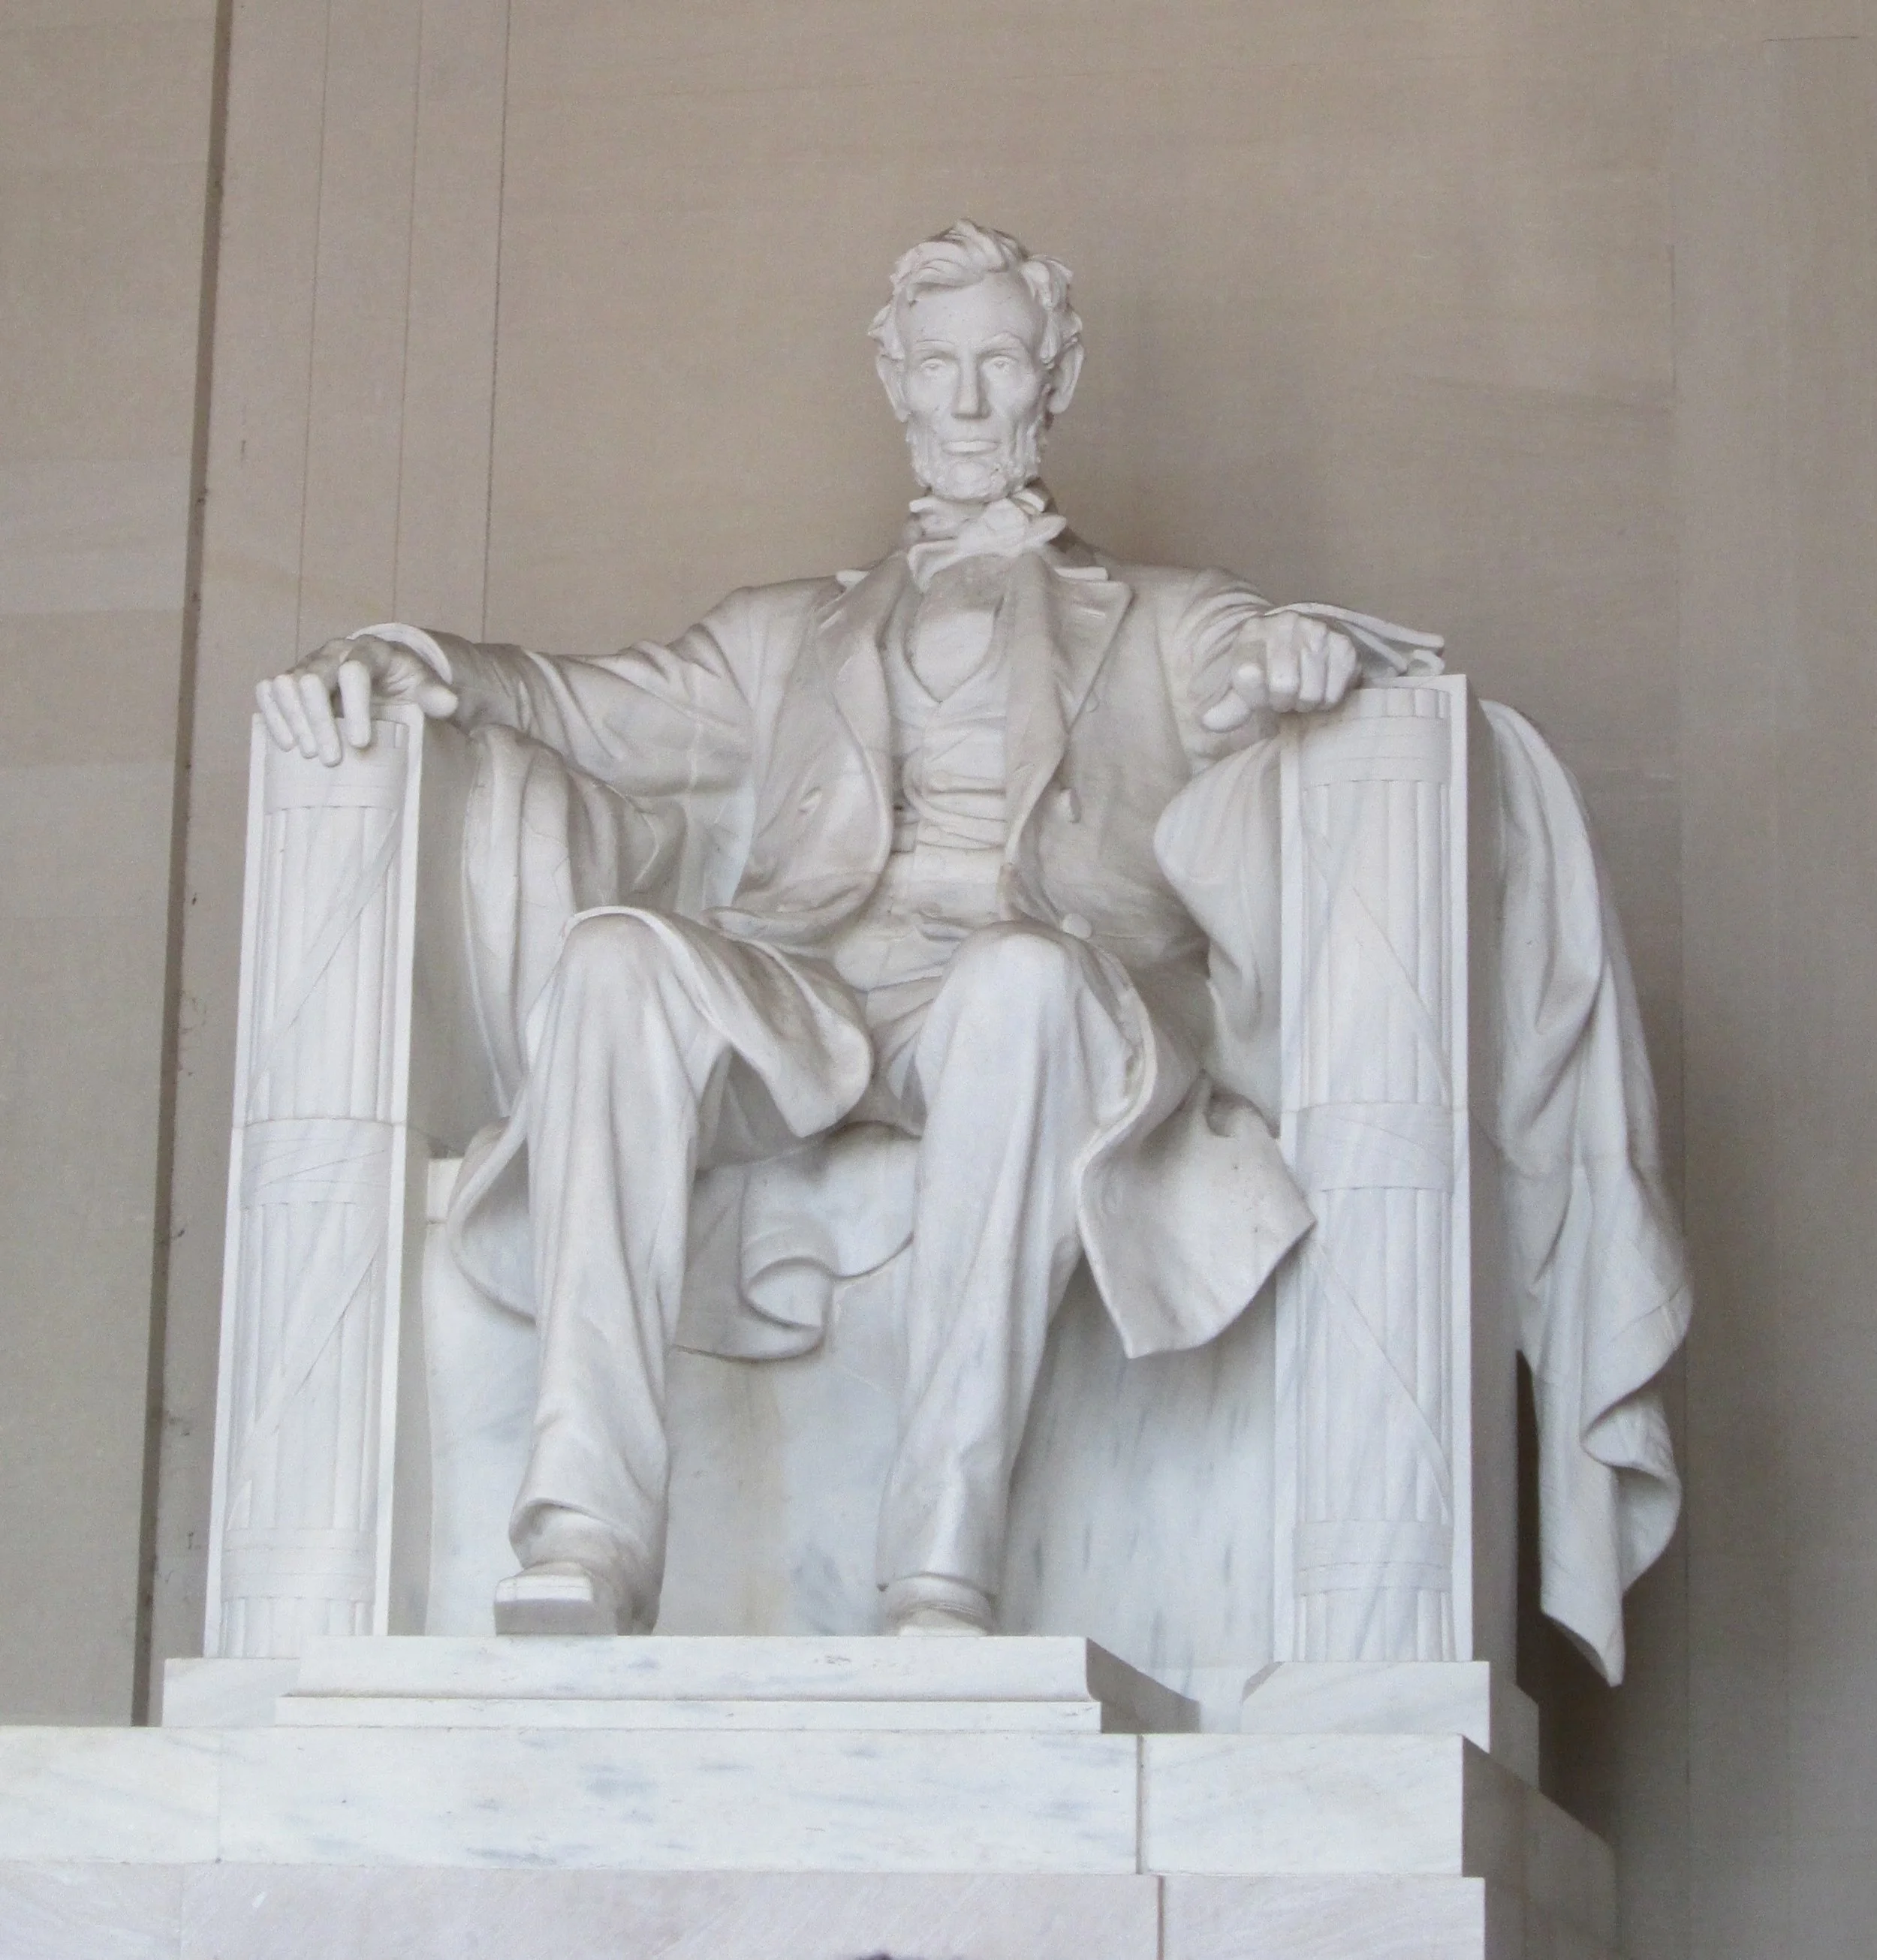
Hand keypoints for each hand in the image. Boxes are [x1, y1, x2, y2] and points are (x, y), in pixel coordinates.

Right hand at [256, 635, 458, 765]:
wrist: (384, 672)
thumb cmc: (405, 682)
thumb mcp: (425, 685)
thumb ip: (435, 694)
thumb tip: (449, 703)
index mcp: (369, 651)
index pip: (354, 670)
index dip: (355, 706)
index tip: (360, 743)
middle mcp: (333, 652)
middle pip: (312, 679)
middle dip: (319, 721)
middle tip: (331, 759)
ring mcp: (308, 664)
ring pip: (286, 684)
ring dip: (294, 720)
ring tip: (309, 754)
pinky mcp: (290, 679)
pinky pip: (268, 690)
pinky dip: (272, 715)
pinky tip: (286, 744)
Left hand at [1200, 611, 1359, 731]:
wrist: (1302, 645)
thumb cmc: (1267, 670)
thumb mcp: (1242, 686)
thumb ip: (1227, 708)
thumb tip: (1209, 722)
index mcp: (1253, 631)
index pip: (1247, 675)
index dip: (1254, 697)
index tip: (1258, 694)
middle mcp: (1286, 623)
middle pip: (1284, 687)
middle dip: (1282, 701)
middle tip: (1283, 695)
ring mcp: (1318, 631)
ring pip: (1311, 694)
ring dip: (1305, 703)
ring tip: (1301, 689)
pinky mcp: (1344, 646)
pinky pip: (1333, 694)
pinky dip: (1326, 700)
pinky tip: (1320, 685)